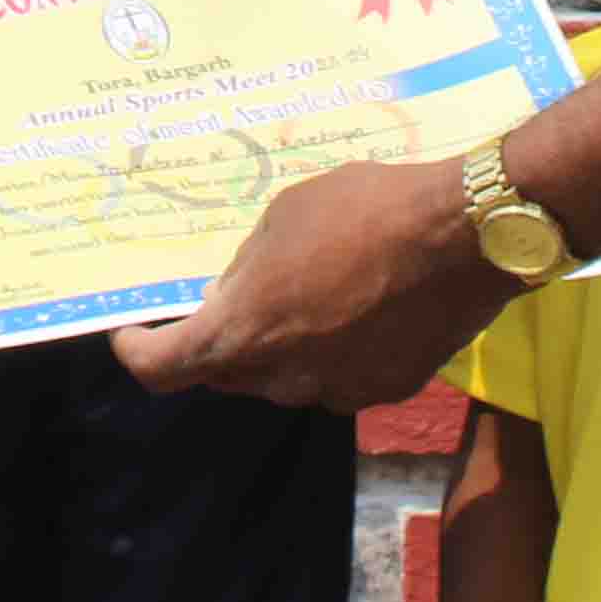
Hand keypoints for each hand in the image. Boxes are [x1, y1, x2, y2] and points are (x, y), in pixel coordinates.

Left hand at [109, 152, 507, 413]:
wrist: (467, 234)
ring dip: (279, 346)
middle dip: (217, 340)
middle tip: (228, 297)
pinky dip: (332, 351)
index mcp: (243, 332)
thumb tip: (236, 292)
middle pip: (225, 373)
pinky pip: (338, 376)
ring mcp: (337, 392)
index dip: (138, 351)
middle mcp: (282, 378)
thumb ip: (249, 266)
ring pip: (284, 377)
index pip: (162, 369)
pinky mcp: (386, 390)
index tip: (133, 329)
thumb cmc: (366, 209)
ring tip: (305, 292)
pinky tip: (357, 306)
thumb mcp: (285, 216)